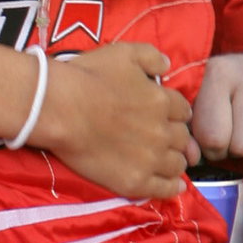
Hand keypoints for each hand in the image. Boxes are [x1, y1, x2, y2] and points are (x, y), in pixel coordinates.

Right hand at [35, 41, 194, 201]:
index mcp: (162, 101)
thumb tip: (167, 65)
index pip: (183, 111)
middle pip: (181, 138)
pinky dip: (171, 187)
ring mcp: (150, 159)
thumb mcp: (123, 53)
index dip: (175, 113)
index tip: (167, 116)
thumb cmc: (88, 77)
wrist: (59, 108)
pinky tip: (173, 186)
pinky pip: (164, 189)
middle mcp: (163, 131)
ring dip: (174, 161)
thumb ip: (151, 56)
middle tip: (162, 139)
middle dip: (175, 137)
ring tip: (165, 162)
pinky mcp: (135, 181)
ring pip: (177, 164)